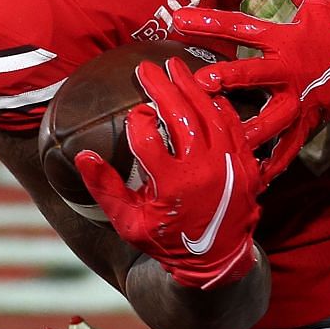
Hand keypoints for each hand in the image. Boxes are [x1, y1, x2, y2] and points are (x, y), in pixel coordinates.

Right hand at [75, 58, 262, 288]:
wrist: (217, 261)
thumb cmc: (167, 242)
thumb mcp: (128, 223)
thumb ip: (105, 188)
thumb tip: (83, 154)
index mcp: (172, 185)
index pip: (147, 136)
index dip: (136, 121)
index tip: (133, 115)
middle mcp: (203, 171)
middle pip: (180, 115)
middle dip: (161, 86)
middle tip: (146, 67)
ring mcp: (229, 165)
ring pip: (209, 113)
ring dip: (190, 87)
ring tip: (174, 67)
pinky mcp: (246, 164)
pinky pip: (234, 124)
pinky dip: (219, 105)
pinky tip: (206, 90)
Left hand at [170, 0, 329, 182]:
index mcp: (287, 37)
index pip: (240, 28)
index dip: (209, 23)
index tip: (178, 20)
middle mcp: (290, 69)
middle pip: (251, 74)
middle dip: (222, 78)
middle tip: (195, 83)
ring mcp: (302, 97)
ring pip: (269, 118)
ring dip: (245, 129)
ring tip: (220, 142)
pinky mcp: (312, 118)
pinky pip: (293, 144)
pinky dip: (278, 161)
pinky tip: (258, 176)